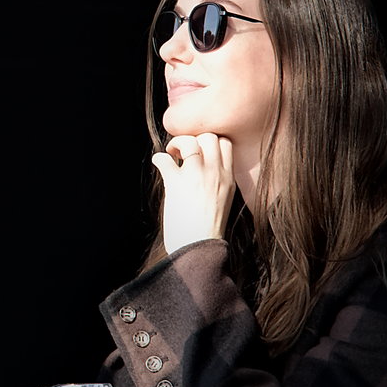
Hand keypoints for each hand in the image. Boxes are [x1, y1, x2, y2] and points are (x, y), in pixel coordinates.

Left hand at [151, 130, 234, 254]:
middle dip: (194, 138)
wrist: (199, 250)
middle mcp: (215, 174)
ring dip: (176, 143)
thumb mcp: (223, 201)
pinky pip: (164, 159)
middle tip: (183, 152)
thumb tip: (198, 166)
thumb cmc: (207, 230)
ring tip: (172, 155)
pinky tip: (159, 165)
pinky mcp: (176, 184)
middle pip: (209, 136)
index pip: (225, 144)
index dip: (210, 142)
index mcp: (228, 179)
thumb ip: (217, 182)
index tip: (199, 152)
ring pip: (189, 141)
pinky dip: (159, 159)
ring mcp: (196, 177)